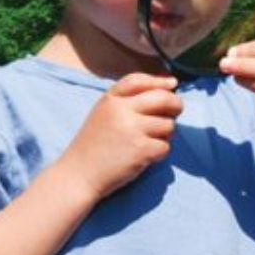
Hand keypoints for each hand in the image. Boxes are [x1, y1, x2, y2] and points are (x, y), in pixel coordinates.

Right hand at [59, 72, 182, 200]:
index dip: (158, 81)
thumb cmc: (93, 145)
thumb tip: (169, 85)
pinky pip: (165, 146)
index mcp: (110, 99)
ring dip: (165, 135)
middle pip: (163, 98)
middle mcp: (121, 110)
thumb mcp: (103, 113)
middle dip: (175, 105)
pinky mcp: (141, 150)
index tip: (171, 85)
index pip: (139, 80)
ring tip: (147, 141)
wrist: (79, 174)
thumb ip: (128, 100)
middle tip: (173, 114)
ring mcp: (132, 129)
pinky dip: (158, 153)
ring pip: (169, 125)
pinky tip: (143, 157)